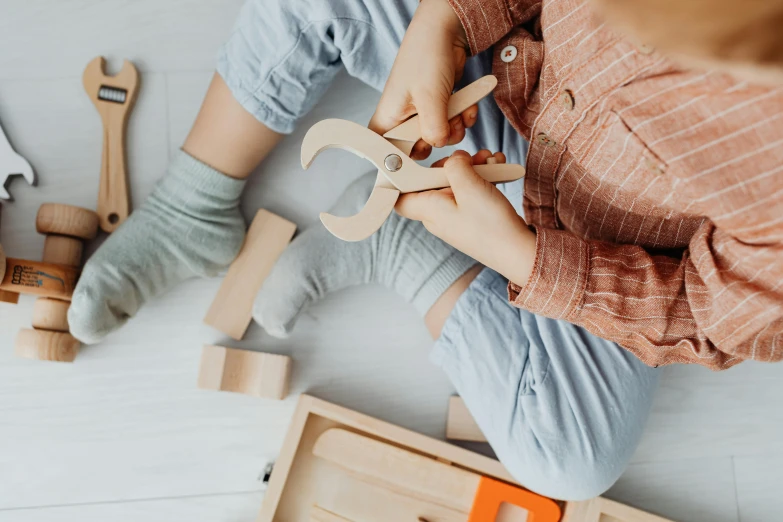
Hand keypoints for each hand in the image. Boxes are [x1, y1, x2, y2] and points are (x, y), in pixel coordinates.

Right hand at [370, 0, 473, 159]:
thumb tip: (439, 144)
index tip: (421, 155)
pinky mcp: (438, 108)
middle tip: (447, 127)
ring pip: (439, 137)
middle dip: (438, 140)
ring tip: (459, 111)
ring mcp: (421, 114)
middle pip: (419, 149)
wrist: (445, 33)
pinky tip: (467, 107)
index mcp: (388, 119)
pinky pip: (452, 124)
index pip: (386, 154)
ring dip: (455, 128)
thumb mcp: (429, 97)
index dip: (402, 161)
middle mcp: (402, 120)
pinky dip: (462, 118)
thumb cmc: (425, 58)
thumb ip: (433, 128)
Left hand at [396, 150, 536, 286]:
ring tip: (491, 160)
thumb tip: (453, 159)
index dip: (402, 177)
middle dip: (454, 165)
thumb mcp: (470, 186)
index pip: (400, 197)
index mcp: (428, 210)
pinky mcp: (471, 218)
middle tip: (472, 158)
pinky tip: (498, 169)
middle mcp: (437, 215)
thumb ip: (454, 166)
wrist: (517, 252)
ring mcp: (455, 217)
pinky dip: (482, 180)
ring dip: (473, 169)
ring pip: (456, 185)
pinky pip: (470, 193)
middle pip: (433, 182)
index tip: (415, 159)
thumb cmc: (490, 225)